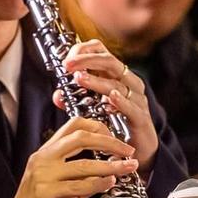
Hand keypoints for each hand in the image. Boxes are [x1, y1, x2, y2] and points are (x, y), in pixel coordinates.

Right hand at [9, 116, 138, 197]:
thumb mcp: (63, 186)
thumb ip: (84, 177)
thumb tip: (108, 172)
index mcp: (46, 152)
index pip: (73, 125)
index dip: (98, 127)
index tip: (115, 138)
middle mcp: (43, 158)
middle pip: (81, 137)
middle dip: (109, 142)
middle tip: (127, 150)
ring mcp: (43, 174)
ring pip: (84, 164)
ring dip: (111, 166)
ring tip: (127, 168)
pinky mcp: (45, 193)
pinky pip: (78, 185)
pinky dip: (98, 183)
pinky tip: (109, 184)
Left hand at [55, 39, 157, 166]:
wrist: (137, 147)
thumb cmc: (116, 122)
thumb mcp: (91, 107)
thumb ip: (73, 100)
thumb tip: (57, 95)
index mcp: (115, 75)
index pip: (102, 52)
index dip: (84, 50)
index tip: (66, 58)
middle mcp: (128, 82)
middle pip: (110, 62)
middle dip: (87, 60)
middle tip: (68, 65)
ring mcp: (136, 99)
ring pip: (117, 84)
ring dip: (97, 81)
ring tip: (80, 79)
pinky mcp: (140, 117)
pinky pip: (132, 107)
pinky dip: (121, 102)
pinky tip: (110, 98)